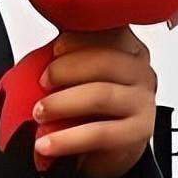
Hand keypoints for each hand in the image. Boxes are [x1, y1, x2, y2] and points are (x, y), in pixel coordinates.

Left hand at [32, 26, 156, 177]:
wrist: (99, 147)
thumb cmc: (82, 99)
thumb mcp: (70, 69)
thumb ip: (61, 51)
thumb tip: (35, 33)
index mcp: (124, 46)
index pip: (106, 30)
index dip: (78, 38)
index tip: (55, 48)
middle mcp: (139, 70)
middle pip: (104, 60)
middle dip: (65, 70)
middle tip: (41, 84)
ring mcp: (142, 101)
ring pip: (101, 95)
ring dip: (62, 104)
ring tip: (39, 114)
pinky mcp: (138, 133)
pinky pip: (101, 134)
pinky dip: (69, 139)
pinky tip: (48, 143)